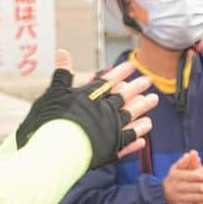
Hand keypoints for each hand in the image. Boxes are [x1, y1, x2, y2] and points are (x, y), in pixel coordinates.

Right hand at [15, 50, 157, 166]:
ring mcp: (110, 131)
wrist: (54, 152)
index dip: (120, 72)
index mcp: (91, 98)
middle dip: (137, 88)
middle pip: (124, 97)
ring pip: (131, 117)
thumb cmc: (49, 122)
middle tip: (148, 80)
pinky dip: (136, 138)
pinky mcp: (111, 150)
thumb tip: (62, 51)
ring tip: (152, 101)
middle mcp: (104, 111)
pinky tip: (144, 138)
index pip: (108, 81)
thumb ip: (62, 74)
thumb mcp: (53, 94)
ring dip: (142, 109)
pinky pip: (128, 142)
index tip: (132, 65)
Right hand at [163, 151, 202, 203]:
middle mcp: (173, 187)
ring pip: (188, 198)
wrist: (165, 193)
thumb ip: (187, 161)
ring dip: (198, 198)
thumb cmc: (177, 177)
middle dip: (197, 187)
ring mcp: (175, 198)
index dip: (194, 175)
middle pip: (186, 187)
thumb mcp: (180, 168)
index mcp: (173, 176)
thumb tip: (193, 153)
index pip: (184, 175)